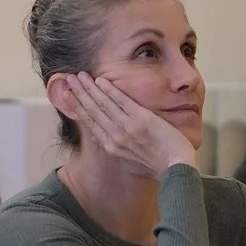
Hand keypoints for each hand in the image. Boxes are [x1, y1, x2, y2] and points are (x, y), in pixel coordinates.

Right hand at [54, 73, 196, 176]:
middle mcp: (115, 137)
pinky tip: (100, 80)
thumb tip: (105, 143)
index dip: (78, 107)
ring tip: (80, 75)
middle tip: (69, 79)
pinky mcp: (142, 119)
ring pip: (103, 104)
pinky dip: (110, 90)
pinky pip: (121, 101)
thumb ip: (117, 152)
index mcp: (111, 148)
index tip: (69, 96)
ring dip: (90, 88)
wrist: (176, 170)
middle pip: (92, 111)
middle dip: (79, 93)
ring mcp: (127, 127)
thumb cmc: (157, 169)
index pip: (90, 123)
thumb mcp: (130, 165)